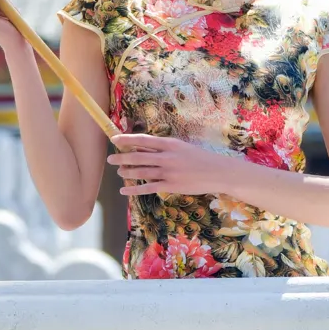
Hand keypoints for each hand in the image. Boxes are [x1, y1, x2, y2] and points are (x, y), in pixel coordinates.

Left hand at [108, 133, 229, 196]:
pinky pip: (147, 188)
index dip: (127, 139)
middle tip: (110, 159)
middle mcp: (167, 157)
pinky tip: (124, 190)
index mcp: (170, 144)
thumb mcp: (182, 148)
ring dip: (126, 172)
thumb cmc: (201, 158)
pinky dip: (134, 189)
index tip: (114, 139)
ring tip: (118, 171)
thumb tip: (144, 148)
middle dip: (122, 157)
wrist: (218, 172)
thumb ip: (165, 148)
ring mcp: (168, 172)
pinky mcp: (170, 186)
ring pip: (141, 172)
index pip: (143, 140)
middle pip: (138, 156)